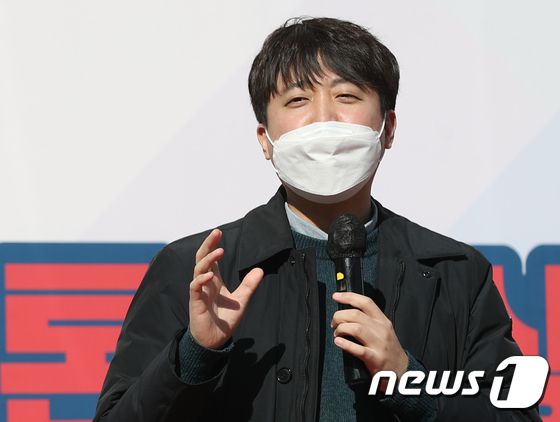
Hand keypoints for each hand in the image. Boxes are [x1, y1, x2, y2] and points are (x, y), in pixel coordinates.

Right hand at [189, 228, 263, 348]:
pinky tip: (209, 276)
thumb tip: (260, 270)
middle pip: (202, 259)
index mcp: (214, 280)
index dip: (213, 245)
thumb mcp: (242, 300)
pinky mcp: (196, 303)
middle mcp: (205, 283)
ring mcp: (199, 292)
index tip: (219, 232)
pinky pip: (195, 288)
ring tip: (219, 251)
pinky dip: (201, 280)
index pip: (211, 258)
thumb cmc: (225, 320)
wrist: (215, 340)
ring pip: (198, 270)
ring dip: (208, 260)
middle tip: (216, 232)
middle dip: (208, 245)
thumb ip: (249, 285)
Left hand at [331, 292, 408, 386]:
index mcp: (383, 321)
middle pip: (356, 314)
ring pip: (356, 328)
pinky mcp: (375, 359)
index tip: (336, 297)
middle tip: (334, 323)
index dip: (349, 297)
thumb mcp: (383, 330)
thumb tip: (347, 313)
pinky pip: (358, 349)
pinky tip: (338, 342)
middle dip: (340, 316)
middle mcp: (382, 330)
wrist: (402, 370)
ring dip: (341, 329)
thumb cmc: (388, 349)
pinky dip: (345, 344)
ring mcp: (379, 344)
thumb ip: (369, 321)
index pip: (366, 302)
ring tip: (337, 334)